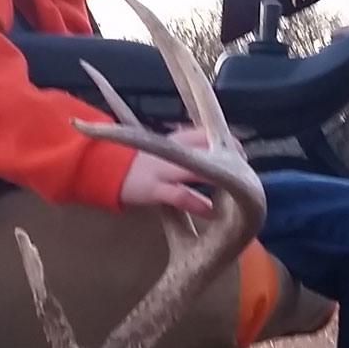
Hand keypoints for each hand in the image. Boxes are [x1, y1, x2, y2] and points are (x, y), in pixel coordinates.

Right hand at [114, 124, 245, 215]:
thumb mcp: (161, 149)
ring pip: (199, 171)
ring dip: (221, 182)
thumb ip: (183, 148)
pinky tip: (211, 213)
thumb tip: (208, 150)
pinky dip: (200, 204)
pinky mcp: (155, 189)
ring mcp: (164, 170)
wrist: (103, 169)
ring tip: (237, 195)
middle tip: (246, 175)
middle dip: (231, 161)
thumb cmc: (136, 163)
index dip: (228, 144)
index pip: (208, 134)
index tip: (240, 154)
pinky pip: (182, 196)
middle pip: (209, 150)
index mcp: (174, 140)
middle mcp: (171, 151)